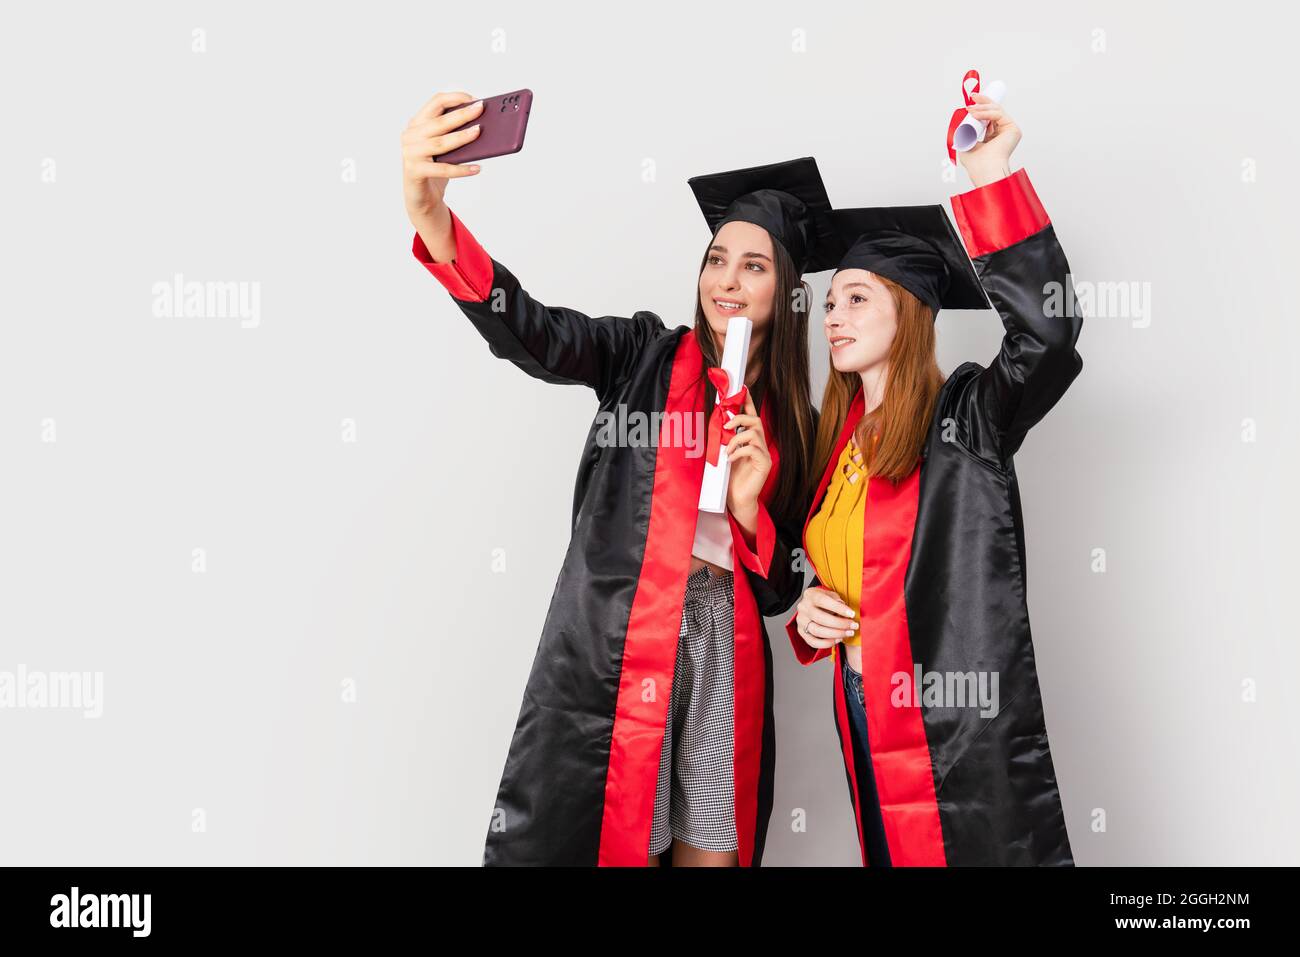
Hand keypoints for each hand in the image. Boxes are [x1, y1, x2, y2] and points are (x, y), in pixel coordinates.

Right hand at [401, 91, 484, 226]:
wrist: (421, 196)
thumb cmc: (435, 167)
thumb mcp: (443, 147)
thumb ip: (453, 134)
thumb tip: (481, 125)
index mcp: (417, 124)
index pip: (435, 102)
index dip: (454, 98)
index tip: (473, 99)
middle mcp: (410, 136)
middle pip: (439, 122)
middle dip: (462, 114)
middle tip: (480, 109)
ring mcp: (411, 154)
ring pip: (441, 143)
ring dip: (461, 137)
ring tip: (479, 132)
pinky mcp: (415, 172)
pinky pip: (443, 169)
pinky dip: (461, 169)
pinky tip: (477, 168)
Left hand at [723, 390, 770, 520]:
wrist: (737, 499)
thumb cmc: (730, 477)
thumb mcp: (726, 453)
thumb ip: (726, 439)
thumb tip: (719, 423)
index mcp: (751, 440)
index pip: (752, 416)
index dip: (748, 402)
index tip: (742, 388)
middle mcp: (760, 444)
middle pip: (755, 421)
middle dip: (739, 419)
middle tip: (725, 427)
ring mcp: (764, 454)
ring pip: (754, 433)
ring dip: (736, 439)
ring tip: (727, 449)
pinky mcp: (764, 464)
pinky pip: (753, 449)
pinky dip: (738, 451)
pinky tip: (731, 459)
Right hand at [795, 586, 858, 647]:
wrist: (813, 605)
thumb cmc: (825, 600)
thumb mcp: (831, 595)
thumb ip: (838, 601)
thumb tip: (846, 612)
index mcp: (810, 595)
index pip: (823, 600)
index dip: (838, 608)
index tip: (851, 614)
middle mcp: (803, 608)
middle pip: (820, 618)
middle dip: (840, 623)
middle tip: (853, 625)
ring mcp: (801, 621)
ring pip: (817, 631)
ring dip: (836, 634)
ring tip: (848, 633)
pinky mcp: (801, 632)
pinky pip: (813, 642)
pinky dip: (827, 643)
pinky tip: (838, 639)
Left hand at [958, 91, 1021, 187]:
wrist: (983, 170)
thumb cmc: (975, 163)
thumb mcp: (966, 144)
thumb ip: (965, 133)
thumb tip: (961, 122)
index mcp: (993, 137)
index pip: (989, 118)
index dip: (981, 108)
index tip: (970, 102)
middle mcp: (1003, 133)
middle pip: (994, 111)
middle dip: (983, 102)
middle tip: (973, 96)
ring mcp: (1009, 131)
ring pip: (996, 111)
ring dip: (982, 108)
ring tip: (970, 109)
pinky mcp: (1013, 129)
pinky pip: (999, 114)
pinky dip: (987, 113)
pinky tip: (975, 114)